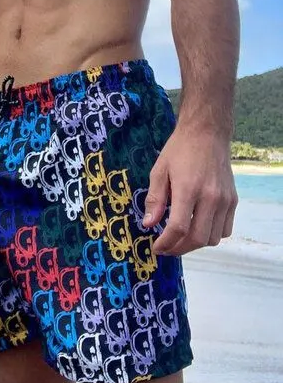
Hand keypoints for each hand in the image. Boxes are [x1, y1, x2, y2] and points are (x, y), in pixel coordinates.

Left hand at [143, 128, 237, 255]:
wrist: (207, 134)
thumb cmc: (179, 150)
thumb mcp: (159, 171)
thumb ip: (155, 199)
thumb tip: (149, 224)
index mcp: (189, 189)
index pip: (179, 228)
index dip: (166, 243)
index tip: (156, 248)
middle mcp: (211, 198)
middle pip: (198, 239)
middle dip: (179, 249)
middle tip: (166, 248)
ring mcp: (225, 200)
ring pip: (213, 238)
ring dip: (195, 244)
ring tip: (180, 239)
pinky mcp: (233, 200)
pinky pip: (225, 229)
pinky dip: (211, 235)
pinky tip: (198, 228)